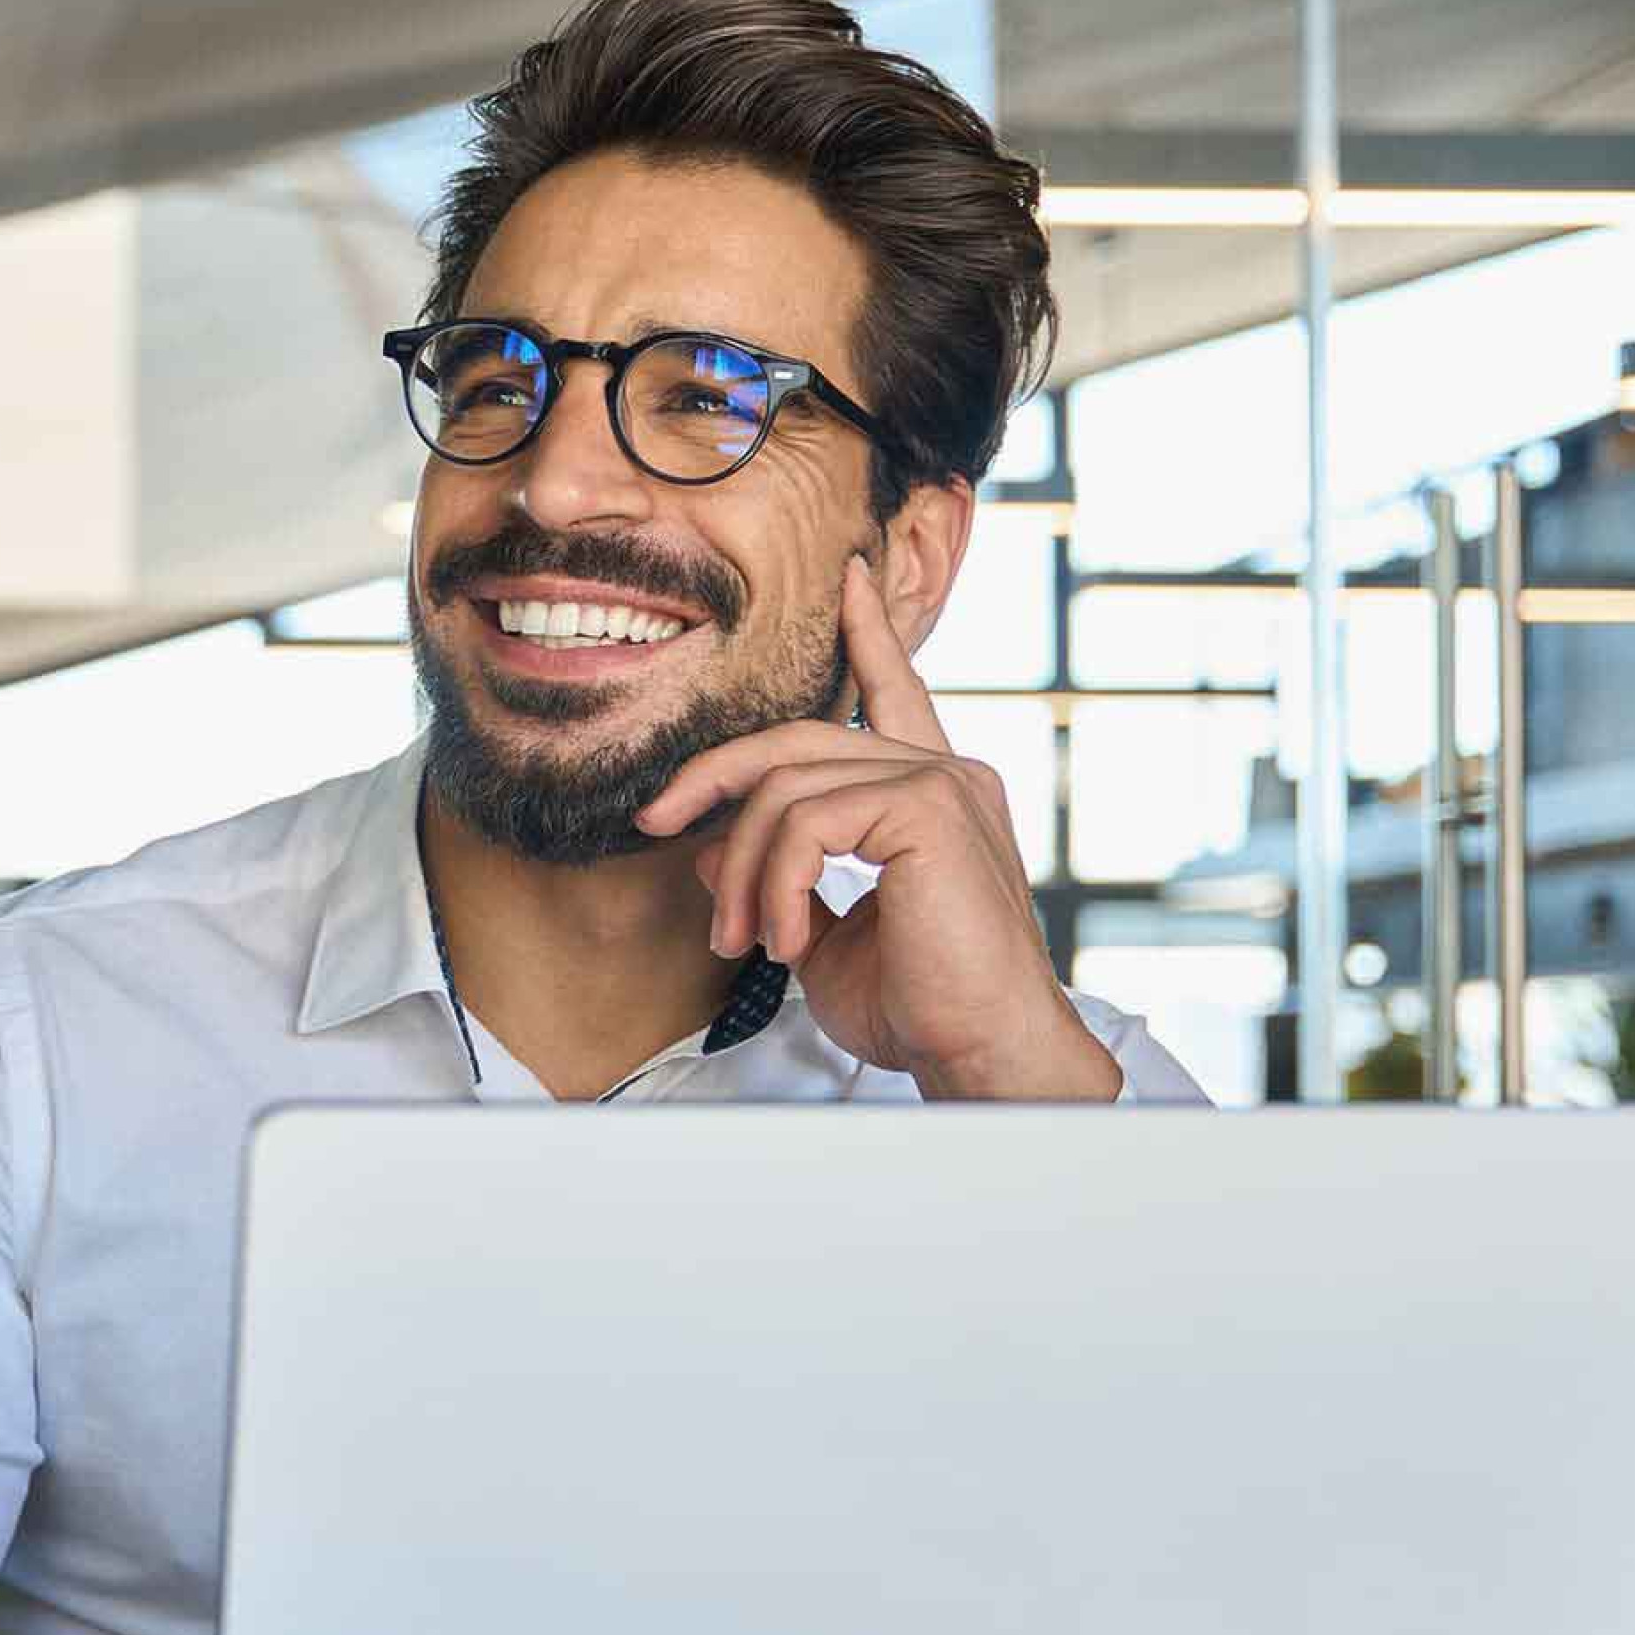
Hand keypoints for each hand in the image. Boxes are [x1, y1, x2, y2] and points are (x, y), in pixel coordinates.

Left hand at [637, 557, 1120, 1102]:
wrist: (982, 1053)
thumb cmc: (920, 1009)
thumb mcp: (823, 939)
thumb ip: (779, 883)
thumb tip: (702, 851)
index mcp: (932, 795)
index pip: (894, 694)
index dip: (869, 636)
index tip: (848, 581)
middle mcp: (945, 774)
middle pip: (798, 739)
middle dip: (713, 776)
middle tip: (652, 824)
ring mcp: (942, 784)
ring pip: (787, 789)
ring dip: (739, 869)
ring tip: (740, 939)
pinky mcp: (930, 810)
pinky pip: (807, 824)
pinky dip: (772, 884)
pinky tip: (781, 941)